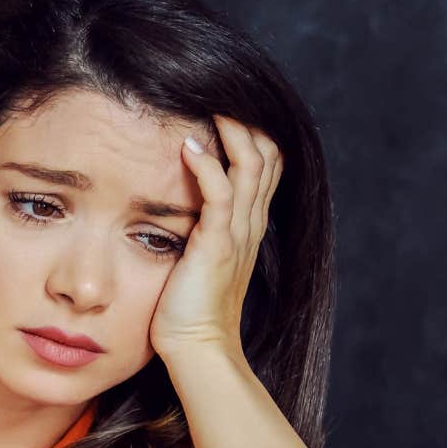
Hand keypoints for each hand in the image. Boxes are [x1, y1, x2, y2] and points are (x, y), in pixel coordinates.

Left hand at [149, 114, 282, 359]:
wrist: (199, 348)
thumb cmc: (189, 312)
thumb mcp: (198, 262)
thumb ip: (197, 233)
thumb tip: (178, 212)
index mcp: (247, 228)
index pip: (265, 167)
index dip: (252, 136)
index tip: (224, 113)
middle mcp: (250, 226)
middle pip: (268, 157)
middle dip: (248, 123)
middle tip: (220, 98)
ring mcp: (238, 234)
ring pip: (251, 166)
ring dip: (233, 132)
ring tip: (212, 108)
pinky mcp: (218, 245)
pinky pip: (221, 193)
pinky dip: (206, 165)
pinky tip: (188, 147)